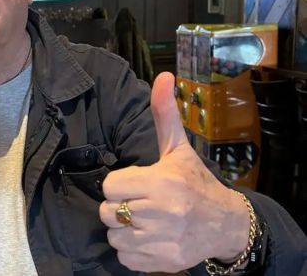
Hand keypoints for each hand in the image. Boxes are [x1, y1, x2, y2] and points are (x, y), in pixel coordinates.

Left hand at [98, 72, 249, 272]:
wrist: (224, 224)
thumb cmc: (194, 182)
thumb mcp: (178, 149)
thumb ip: (164, 114)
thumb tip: (163, 74)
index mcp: (161, 182)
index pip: (109, 186)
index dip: (119, 185)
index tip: (134, 184)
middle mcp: (161, 213)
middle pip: (107, 212)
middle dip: (118, 207)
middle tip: (139, 203)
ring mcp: (162, 241)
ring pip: (113, 236)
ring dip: (123, 229)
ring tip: (144, 221)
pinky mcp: (162, 263)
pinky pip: (124, 257)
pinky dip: (131, 250)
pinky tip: (148, 238)